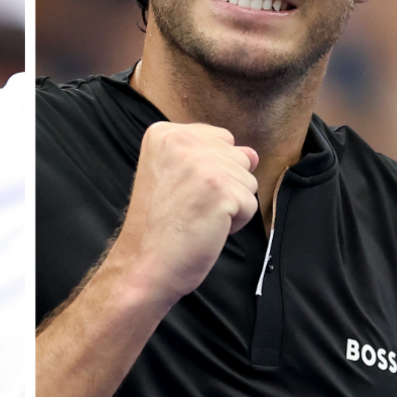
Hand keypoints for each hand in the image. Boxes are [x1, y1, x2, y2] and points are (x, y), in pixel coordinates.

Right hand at [106, 121, 258, 306]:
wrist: (144, 263)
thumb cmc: (159, 227)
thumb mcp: (177, 176)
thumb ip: (212, 156)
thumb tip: (252, 154)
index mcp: (164, 133)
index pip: (220, 139)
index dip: (211, 170)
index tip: (182, 190)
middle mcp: (181, 141)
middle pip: (237, 156)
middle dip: (224, 185)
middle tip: (189, 206)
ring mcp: (201, 164)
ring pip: (248, 180)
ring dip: (230, 204)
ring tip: (197, 216)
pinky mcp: (220, 189)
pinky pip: (250, 204)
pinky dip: (235, 223)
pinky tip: (206, 227)